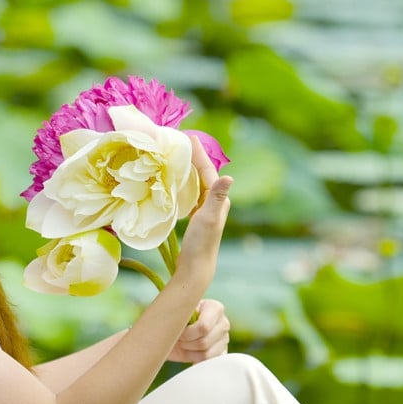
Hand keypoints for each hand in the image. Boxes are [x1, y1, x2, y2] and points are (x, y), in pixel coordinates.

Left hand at [167, 299, 229, 362]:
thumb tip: (179, 324)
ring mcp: (224, 339)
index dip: (187, 334)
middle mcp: (223, 323)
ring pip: (206, 355)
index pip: (203, 327)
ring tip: (184, 345)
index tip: (178, 332)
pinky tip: (190, 353)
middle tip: (179, 339)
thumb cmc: (175, 320)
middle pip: (204, 342)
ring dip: (189, 353)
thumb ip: (178, 315)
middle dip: (186, 344)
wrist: (175, 331)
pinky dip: (196, 360)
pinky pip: (209, 363)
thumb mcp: (175, 314)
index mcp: (214, 308)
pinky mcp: (222, 353)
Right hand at [174, 135, 231, 290]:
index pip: (207, 170)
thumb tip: (229, 177)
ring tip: (176, 156)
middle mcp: (214, 202)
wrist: (196, 267)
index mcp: (218, 199)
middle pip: (202, 173)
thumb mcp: (208, 218)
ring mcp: (205, 209)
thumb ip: (217, 197)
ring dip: (187, 169)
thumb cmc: (202, 243)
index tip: (189, 136)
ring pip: (196, 183)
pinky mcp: (196, 217)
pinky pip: (189, 193)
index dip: (199, 153)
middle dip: (193, 157)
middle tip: (181, 141)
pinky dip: (182, 184)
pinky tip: (174, 182)